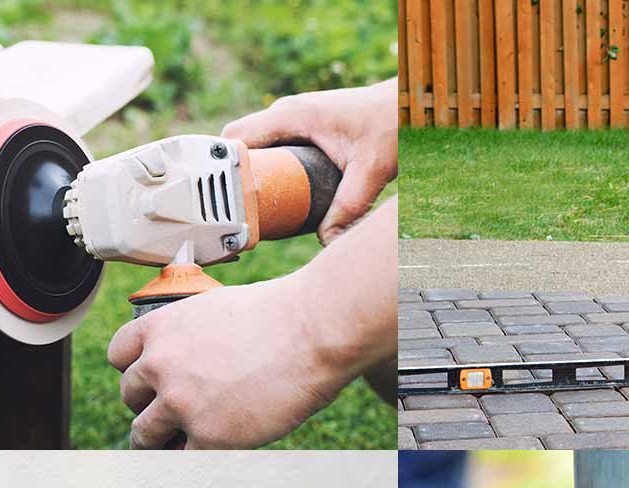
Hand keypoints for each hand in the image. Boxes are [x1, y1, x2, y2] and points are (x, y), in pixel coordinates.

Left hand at [109, 272, 339, 448]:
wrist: (312, 332)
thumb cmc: (278, 314)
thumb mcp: (216, 308)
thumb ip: (191, 334)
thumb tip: (192, 355)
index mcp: (160, 328)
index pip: (118, 355)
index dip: (135, 369)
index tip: (150, 379)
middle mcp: (160, 365)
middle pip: (129, 395)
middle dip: (147, 403)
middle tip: (171, 410)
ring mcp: (180, 403)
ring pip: (143, 434)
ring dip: (157, 438)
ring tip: (175, 442)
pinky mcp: (206, 436)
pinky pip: (180, 458)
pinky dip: (191, 457)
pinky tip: (207, 450)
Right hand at [223, 78, 396, 243]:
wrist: (406, 105)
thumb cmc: (390, 124)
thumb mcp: (370, 171)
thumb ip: (349, 208)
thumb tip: (328, 242)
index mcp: (291, 115)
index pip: (235, 138)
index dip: (222, 168)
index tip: (226, 200)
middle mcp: (285, 113)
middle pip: (240, 144)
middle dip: (234, 177)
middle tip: (240, 213)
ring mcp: (292, 118)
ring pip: (255, 146)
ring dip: (249, 173)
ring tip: (253, 209)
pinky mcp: (301, 127)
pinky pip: (271, 146)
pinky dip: (266, 168)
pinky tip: (274, 194)